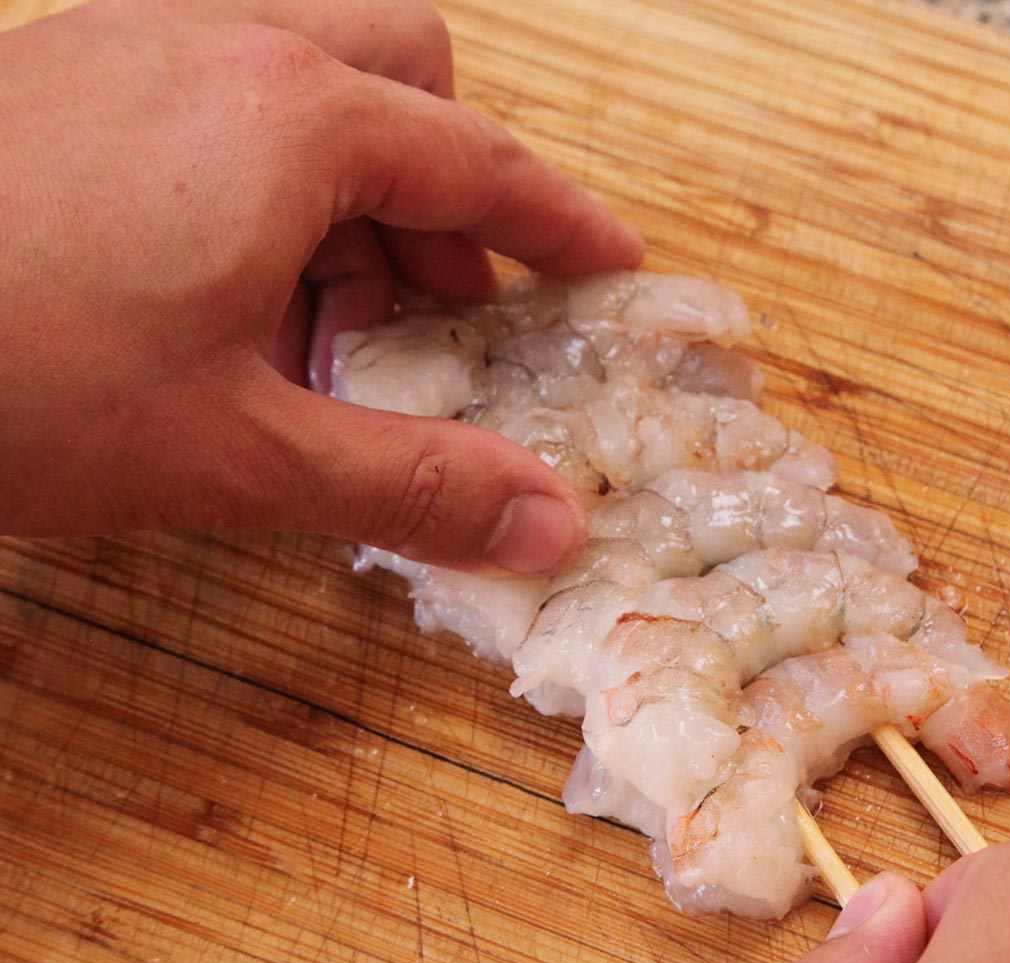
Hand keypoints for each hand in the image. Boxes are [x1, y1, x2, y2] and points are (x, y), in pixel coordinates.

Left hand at [0, 0, 642, 570]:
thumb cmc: (13, 377)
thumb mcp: (240, 453)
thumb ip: (414, 485)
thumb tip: (551, 528)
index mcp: (292, 121)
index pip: (481, 161)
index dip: (560, 221)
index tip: (610, 265)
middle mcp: (220, 44)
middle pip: (404, 72)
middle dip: (449, 185)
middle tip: (436, 309)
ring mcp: (129, 43)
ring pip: (306, 69)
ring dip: (353, 184)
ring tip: (315, 318)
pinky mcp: (61, 70)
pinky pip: (215, 86)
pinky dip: (262, 170)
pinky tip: (212, 281)